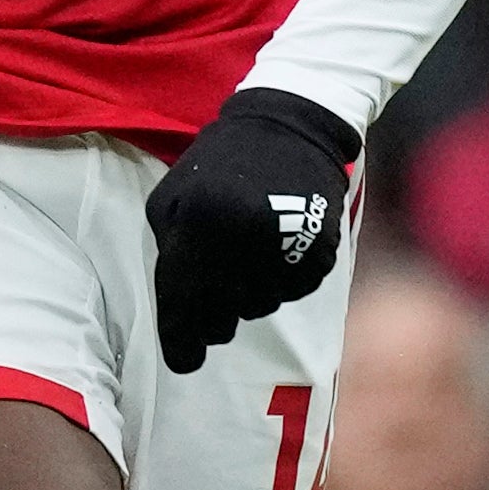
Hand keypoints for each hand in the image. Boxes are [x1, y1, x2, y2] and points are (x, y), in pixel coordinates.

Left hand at [143, 87, 360, 371]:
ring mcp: (284, 247)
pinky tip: (276, 247)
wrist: (290, 126)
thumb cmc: (220, 163)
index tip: (185, 363)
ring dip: (247, 295)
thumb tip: (179, 313)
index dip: (181, 343)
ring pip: (258, 308)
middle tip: (215, 291)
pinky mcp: (317, 250)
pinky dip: (280, 280)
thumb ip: (170, 254)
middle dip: (213, 315)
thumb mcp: (174, 198)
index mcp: (198, 224)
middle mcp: (242, 240)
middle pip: (222, 318)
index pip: (183, 305)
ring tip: (248, 253)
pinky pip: (292, 292)